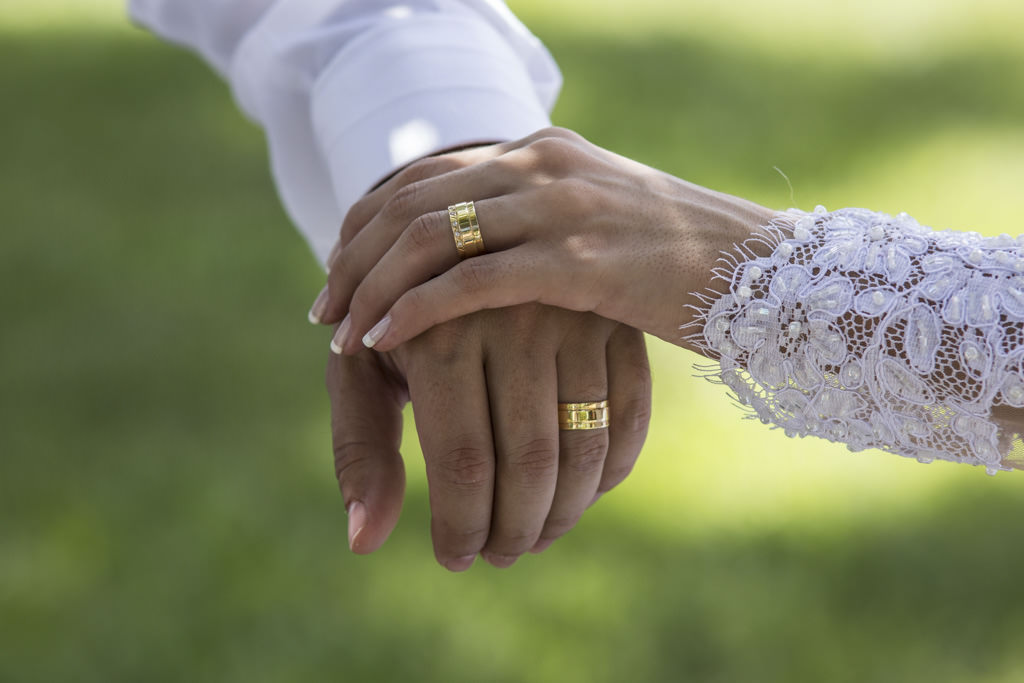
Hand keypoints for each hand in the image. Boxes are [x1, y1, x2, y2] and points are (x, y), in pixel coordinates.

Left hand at [315, 127, 773, 354]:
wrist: (761, 272)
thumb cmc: (676, 260)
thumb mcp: (596, 221)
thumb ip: (537, 220)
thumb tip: (480, 248)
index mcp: (539, 150)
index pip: (421, 175)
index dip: (364, 224)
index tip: (338, 276)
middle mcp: (540, 163)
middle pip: (409, 201)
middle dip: (353, 260)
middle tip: (322, 314)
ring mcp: (559, 206)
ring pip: (429, 236)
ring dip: (372, 287)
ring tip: (342, 335)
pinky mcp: (579, 260)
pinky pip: (472, 281)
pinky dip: (417, 310)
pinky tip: (385, 341)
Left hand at [327, 307, 651, 569]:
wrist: (455, 239)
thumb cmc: (398, 320)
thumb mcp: (363, 371)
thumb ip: (361, 451)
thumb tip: (363, 541)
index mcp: (439, 333)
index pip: (461, 463)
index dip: (461, 527)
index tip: (455, 558)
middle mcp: (511, 318)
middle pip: (528, 462)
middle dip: (514, 530)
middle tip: (500, 556)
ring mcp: (572, 315)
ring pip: (583, 446)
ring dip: (565, 513)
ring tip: (536, 536)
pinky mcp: (614, 319)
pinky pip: (629, 414)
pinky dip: (612, 470)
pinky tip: (583, 495)